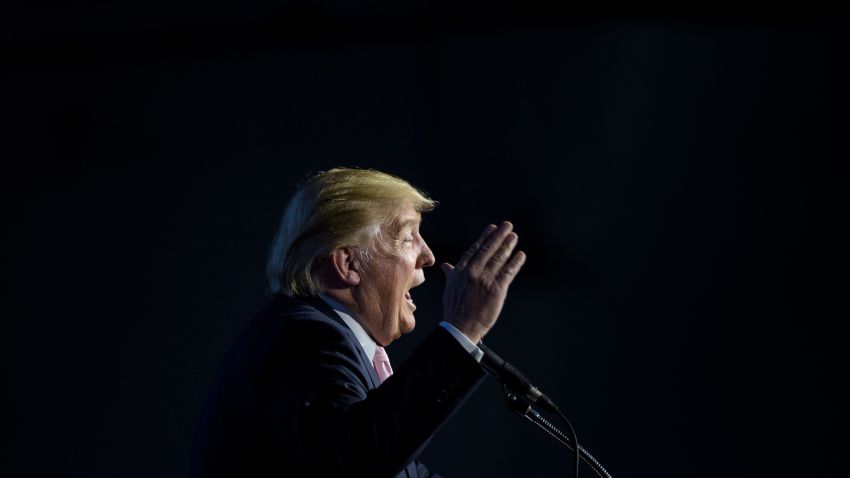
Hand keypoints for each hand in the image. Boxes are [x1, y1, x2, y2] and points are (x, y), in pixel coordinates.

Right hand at [441, 221, 526, 343]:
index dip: (485, 237)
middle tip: (507, 226)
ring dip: (508, 246)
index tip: (492, 228)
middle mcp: (473, 272)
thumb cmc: (454, 308)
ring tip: (514, 236)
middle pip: (488, 249)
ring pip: (499, 258)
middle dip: (499, 236)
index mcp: (461, 270)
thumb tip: (445, 265)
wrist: (460, 326)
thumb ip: (451, 274)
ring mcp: (485, 280)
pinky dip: (515, 263)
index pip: (475, 249)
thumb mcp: (450, 288)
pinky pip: (508, 272)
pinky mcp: (496, 289)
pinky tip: (520, 255)